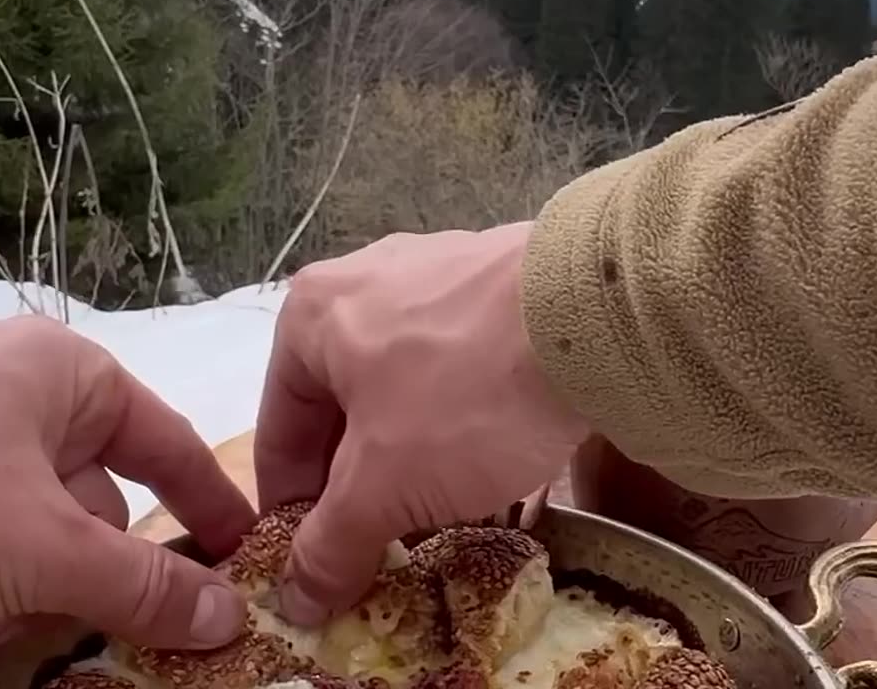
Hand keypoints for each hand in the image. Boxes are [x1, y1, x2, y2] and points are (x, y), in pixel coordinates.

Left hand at [0, 316, 256, 649]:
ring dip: (39, 589)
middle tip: (128, 639)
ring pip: (31, 525)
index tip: (245, 568)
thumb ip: (136, 583)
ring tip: (26, 637)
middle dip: (107, 570)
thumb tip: (228, 617)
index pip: (169, 443)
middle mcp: (10, 395)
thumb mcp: (34, 547)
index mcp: (63, 377)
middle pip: (99, 493)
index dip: (210, 508)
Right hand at [254, 222, 589, 625]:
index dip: (289, 510)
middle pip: (344, 411)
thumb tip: (298, 599)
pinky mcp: (506, 288)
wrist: (598, 316)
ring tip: (439, 517)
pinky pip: (465, 370)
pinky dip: (465, 424)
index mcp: (311, 316)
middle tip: (377, 549)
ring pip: (407, 391)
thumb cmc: (463, 395)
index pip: (278, 431)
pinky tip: (495, 466)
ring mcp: (442, 276)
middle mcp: (368, 282)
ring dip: (414, 459)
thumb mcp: (383, 485)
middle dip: (359, 487)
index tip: (308, 565)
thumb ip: (331, 545)